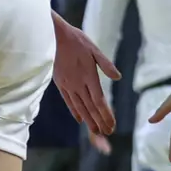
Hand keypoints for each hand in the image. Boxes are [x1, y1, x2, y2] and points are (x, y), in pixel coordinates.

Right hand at [51, 11, 118, 139]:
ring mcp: (67, 85)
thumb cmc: (76, 40)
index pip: (99, 100)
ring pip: (79, 107)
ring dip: (88, 120)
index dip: (106, 114)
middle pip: (90, 107)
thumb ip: (106, 64)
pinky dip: (74, 111)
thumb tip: (117, 77)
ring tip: (95, 132)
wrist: (53, 36)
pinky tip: (79, 120)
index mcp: (88, 76)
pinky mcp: (59, 83)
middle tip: (107, 133)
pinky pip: (68, 101)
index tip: (112, 125)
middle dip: (99, 121)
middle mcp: (78, 83)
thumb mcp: (94, 49)